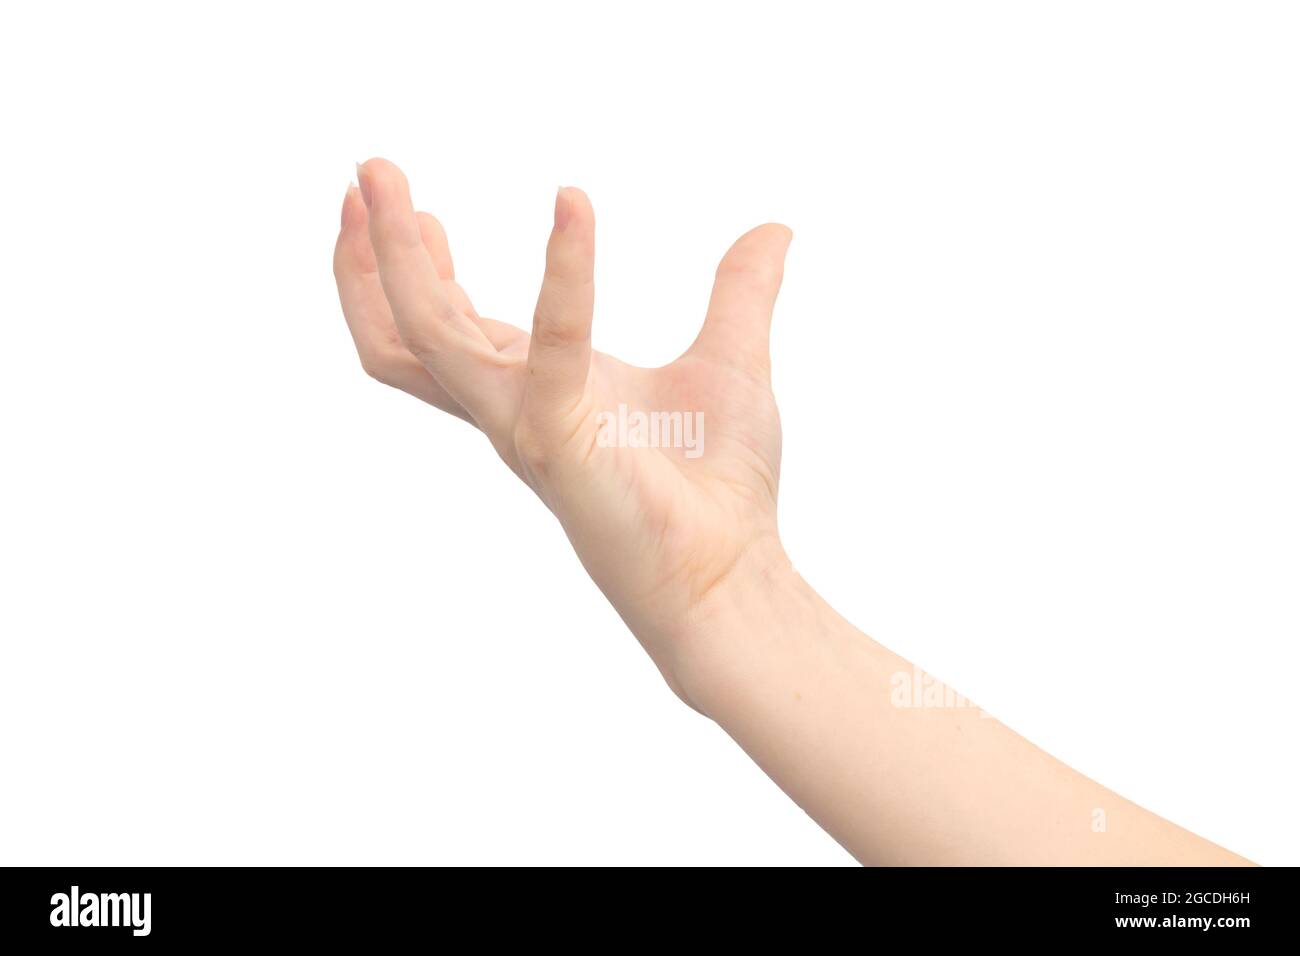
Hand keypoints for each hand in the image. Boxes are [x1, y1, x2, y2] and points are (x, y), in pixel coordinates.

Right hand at [334, 159, 792, 701]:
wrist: (735, 577)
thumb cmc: (721, 488)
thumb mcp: (730, 363)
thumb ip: (740, 294)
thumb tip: (775, 229)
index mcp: (532, 393)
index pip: (444, 330)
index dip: (414, 270)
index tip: (412, 206)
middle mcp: (511, 412)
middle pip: (404, 333)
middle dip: (371, 255)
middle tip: (365, 170)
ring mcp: (526, 429)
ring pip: (424, 339)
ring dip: (395, 260)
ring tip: (385, 181)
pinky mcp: (563, 442)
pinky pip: (549, 345)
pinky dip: (564, 274)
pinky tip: (575, 202)